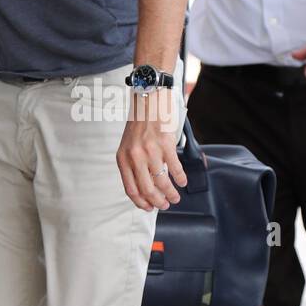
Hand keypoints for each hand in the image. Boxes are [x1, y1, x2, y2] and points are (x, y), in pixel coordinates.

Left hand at [116, 88, 187, 210]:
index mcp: (123, 158)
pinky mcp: (166, 144)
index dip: (141, 202)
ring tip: (175, 197)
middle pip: (147, 189)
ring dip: (170, 194)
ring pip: (162, 182)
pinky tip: (182, 182)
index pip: (130, 189)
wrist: (148, 98)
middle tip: (165, 205)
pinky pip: (175, 168)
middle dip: (157, 202)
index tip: (149, 208)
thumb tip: (145, 186)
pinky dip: (180, 178)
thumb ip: (132, 164)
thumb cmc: (139, 122)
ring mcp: (151, 151)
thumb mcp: (128, 144)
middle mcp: (135, 156)